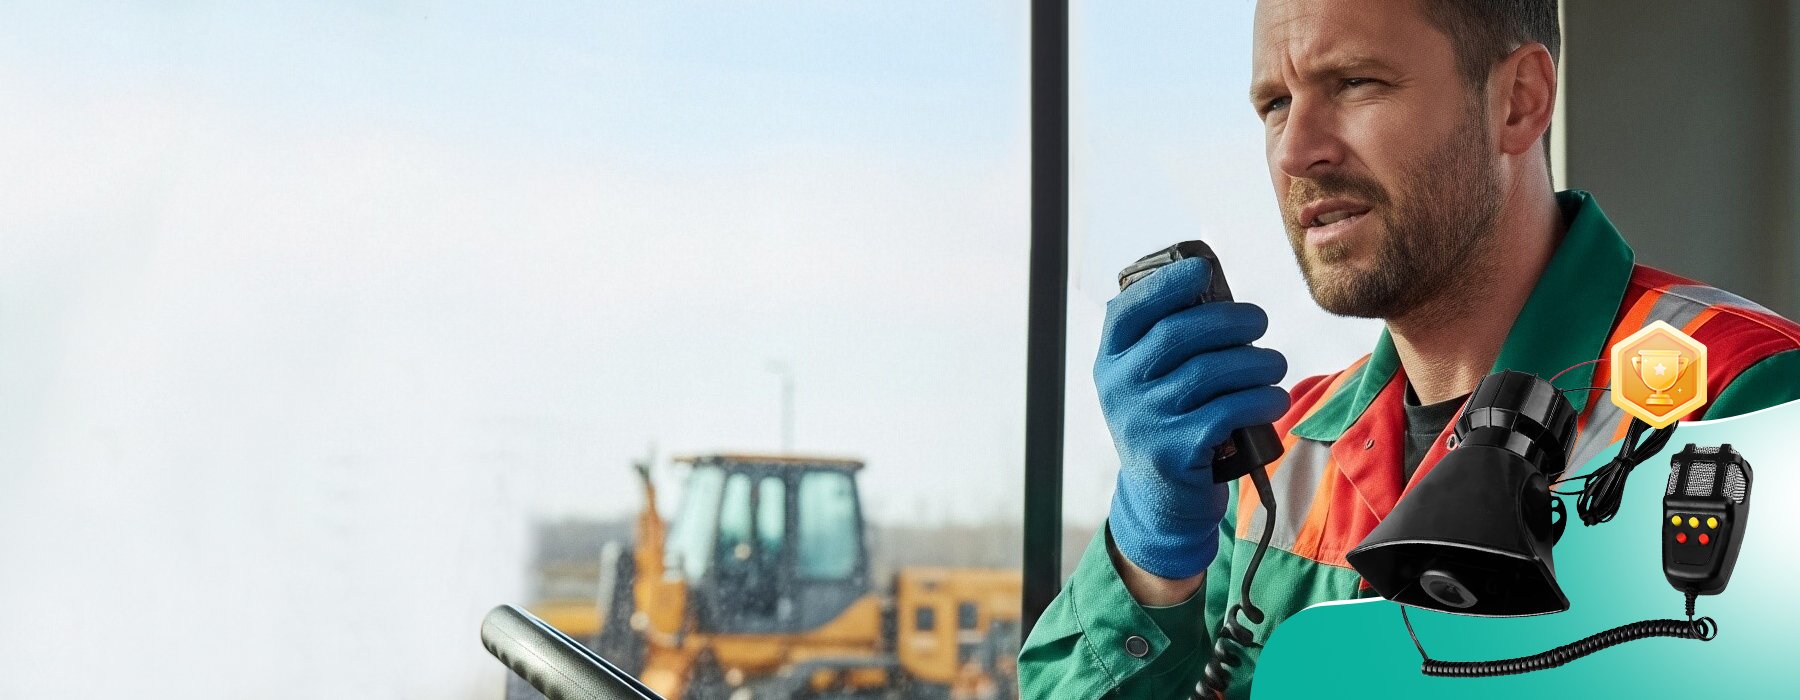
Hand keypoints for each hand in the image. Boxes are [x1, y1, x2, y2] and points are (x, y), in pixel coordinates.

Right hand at [1097, 257, 1288, 579]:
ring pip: (1211, 371)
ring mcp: (1144, 420)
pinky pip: (1227, 411)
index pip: (1129, 311)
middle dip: (1230, 320)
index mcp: (1111, 362)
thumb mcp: (1149, 385)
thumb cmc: (1168, 426)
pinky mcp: (1174, 450)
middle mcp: (1120, 388)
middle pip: (1179, 334)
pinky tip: (1273, 399)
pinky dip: (1260, 400)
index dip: (1166, 284)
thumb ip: (1167, 345)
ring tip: (1274, 365)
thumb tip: (1217, 296)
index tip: (1201, 270)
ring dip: (1256, 362)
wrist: (1161, 503)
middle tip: (1260, 322)